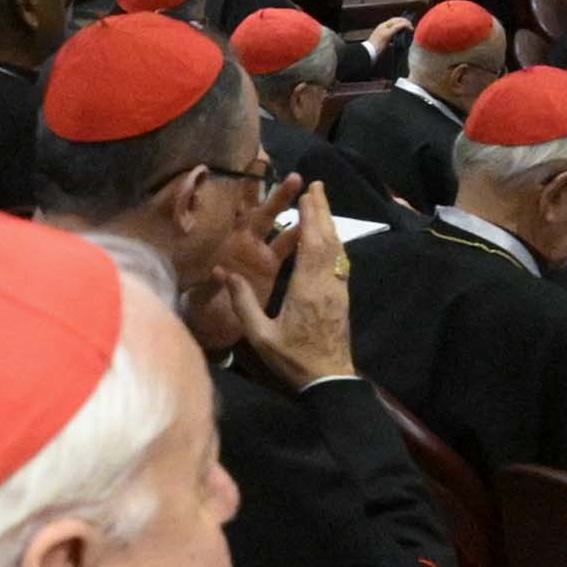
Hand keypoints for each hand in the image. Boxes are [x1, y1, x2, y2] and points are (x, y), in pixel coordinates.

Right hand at [253, 180, 358, 382]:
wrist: (330, 380)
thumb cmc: (293, 359)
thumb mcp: (260, 336)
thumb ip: (243, 303)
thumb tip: (224, 273)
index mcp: (307, 289)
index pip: (312, 244)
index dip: (311, 216)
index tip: (307, 193)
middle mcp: (327, 283)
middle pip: (328, 239)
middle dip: (322, 210)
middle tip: (317, 186)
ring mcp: (338, 289)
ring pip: (338, 248)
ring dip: (330, 223)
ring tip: (321, 203)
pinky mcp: (342, 297)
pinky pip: (339, 260)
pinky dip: (334, 242)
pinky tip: (327, 237)